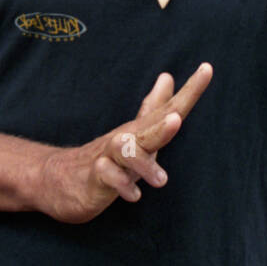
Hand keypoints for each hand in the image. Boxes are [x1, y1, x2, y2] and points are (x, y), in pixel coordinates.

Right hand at [36, 62, 212, 223]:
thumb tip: (167, 76)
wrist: (59, 179)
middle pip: (148, 126)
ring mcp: (109, 156)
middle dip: (163, 124)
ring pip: (124, 149)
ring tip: (162, 180)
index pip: (169, 107)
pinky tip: (134, 197)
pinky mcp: (94, 176)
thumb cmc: (107, 157)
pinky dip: (120, 185)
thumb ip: (154, 107)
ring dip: (142, 161)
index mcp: (142, 130)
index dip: (190, 90)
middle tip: (176, 119)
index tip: (208, 68)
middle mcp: (127, 138)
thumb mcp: (136, 133)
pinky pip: (107, 176)